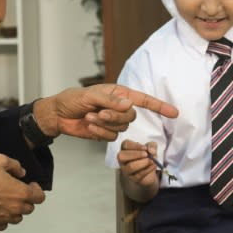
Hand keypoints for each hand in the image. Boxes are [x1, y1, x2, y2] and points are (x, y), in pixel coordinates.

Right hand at [0, 154, 45, 230]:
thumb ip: (15, 165)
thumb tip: (21, 171)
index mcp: (21, 193)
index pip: (40, 197)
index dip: (37, 190)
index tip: (30, 185)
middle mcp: (15, 208)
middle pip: (30, 208)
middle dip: (26, 199)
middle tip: (17, 191)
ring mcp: (4, 217)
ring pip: (18, 218)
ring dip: (16, 210)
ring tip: (7, 201)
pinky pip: (4, 225)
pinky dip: (4, 219)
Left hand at [33, 84, 178, 141]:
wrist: (58, 115)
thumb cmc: (72, 100)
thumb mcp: (89, 96)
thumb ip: (109, 101)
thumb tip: (129, 105)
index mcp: (118, 94)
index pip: (143, 100)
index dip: (159, 106)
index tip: (174, 113)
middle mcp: (118, 107)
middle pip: (131, 117)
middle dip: (115, 117)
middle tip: (98, 113)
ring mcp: (112, 121)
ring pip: (121, 128)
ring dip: (104, 125)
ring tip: (89, 118)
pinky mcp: (105, 133)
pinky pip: (111, 137)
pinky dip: (99, 133)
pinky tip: (88, 127)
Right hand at [118, 139, 159, 187]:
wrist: (150, 171)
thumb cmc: (147, 157)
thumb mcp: (151, 148)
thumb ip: (152, 146)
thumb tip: (151, 150)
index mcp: (126, 149)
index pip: (125, 145)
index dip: (135, 146)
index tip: (145, 148)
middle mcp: (123, 159)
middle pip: (122, 156)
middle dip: (135, 154)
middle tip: (146, 154)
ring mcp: (126, 170)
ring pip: (130, 167)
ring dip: (142, 163)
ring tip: (151, 161)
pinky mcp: (132, 178)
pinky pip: (138, 175)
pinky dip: (147, 170)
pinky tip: (153, 166)